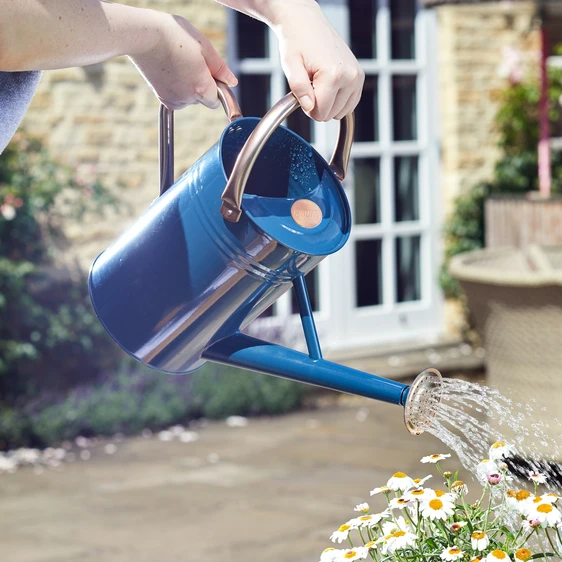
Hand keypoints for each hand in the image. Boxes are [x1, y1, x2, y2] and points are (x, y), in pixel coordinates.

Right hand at [130, 12, 237, 110]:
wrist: (144, 35)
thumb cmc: (174, 36)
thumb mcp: (204, 47)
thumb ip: (220, 68)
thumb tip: (232, 82)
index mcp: (202, 89)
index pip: (215, 101)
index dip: (214, 87)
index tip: (208, 73)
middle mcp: (187, 99)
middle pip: (201, 99)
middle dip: (201, 84)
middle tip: (191, 62)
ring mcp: (173, 99)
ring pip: (188, 98)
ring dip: (188, 85)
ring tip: (178, 63)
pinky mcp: (161, 96)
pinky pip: (175, 97)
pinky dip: (175, 87)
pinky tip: (170, 69)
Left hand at [272, 1, 363, 120]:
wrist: (307, 23)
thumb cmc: (297, 42)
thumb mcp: (290, 65)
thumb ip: (299, 89)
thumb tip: (309, 108)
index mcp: (334, 75)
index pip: (320, 113)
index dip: (307, 107)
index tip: (303, 91)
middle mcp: (350, 77)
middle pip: (330, 115)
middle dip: (317, 104)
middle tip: (311, 83)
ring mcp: (357, 77)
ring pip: (340, 112)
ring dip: (327, 103)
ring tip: (319, 81)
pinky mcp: (359, 78)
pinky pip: (349, 105)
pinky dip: (337, 101)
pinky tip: (328, 85)